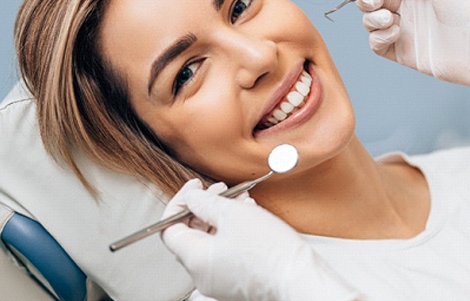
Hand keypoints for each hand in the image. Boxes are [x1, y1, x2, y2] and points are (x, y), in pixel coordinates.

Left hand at [161, 179, 358, 300]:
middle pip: (190, 234)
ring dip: (221, 216)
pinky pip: (225, 251)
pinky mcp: (236, 280)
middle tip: (219, 190)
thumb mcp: (232, 213)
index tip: (193, 189)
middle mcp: (202, 274)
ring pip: (211, 240)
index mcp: (194, 258)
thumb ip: (203, 202)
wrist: (300, 278)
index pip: (168, 228)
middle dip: (204, 206)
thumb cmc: (270, 250)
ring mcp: (219, 280)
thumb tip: (190, 197)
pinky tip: (249, 215)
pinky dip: (232, 231)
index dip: (179, 203)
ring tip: (240, 200)